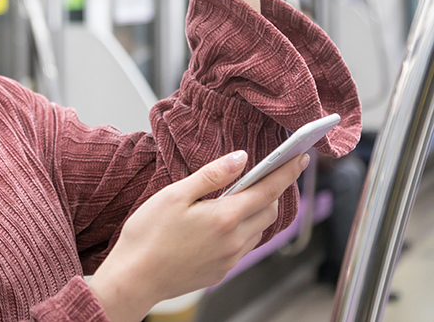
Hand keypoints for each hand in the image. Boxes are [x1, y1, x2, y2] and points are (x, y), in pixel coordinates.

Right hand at [88, 150, 306, 321]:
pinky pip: (244, 246)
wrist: (134, 278)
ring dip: (257, 211)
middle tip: (262, 174)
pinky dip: (243, 229)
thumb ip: (211, 176)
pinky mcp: (221, 271)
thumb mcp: (174, 195)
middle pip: (269, 211)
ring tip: (236, 197)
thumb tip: (240, 158)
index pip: (268, 190)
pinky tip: (221, 222)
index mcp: (224, 217)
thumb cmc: (147, 234)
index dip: (287, 172)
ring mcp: (229, 259)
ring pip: (258, 230)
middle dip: (272, 190)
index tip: (301, 158)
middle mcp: (234, 241)